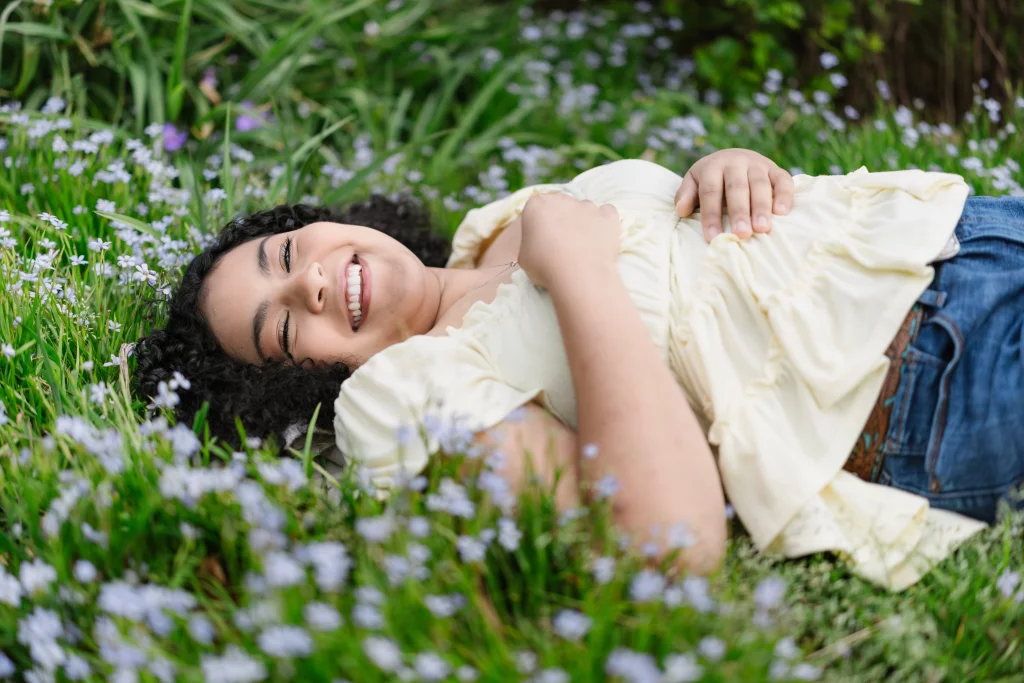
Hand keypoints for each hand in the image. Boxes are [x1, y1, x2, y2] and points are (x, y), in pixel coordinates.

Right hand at [518, 193, 620, 290]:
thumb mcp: (524, 255)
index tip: (540, 242)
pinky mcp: (608, 216)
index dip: (538, 227)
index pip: (535, 210)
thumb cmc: (545, 266)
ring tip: (582, 246)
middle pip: (560, 206)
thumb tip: (539, 239)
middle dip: (560, 220)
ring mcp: (588, 205)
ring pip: (583, 209)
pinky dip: (603, 222)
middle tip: (560, 245)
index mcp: (536, 204)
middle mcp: (562, 199)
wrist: (579, 275)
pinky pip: (606, 213)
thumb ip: (530, 239)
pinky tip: (600, 238)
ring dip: (581, 222)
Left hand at [674, 148, 795, 241]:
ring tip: (762, 229)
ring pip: (760, 185)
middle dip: (739, 212)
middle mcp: (737, 162)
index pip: (711, 191)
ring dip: (762, 207)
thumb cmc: (711, 178)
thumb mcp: (694, 181)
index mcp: (714, 166)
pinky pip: (783, 180)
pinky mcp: (775, 170)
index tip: (712, 237)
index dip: (711, 215)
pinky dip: (785, 195)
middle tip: (741, 234)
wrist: (733, 158)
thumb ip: (686, 194)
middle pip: (737, 188)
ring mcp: (758, 165)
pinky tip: (782, 213)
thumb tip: (682, 210)